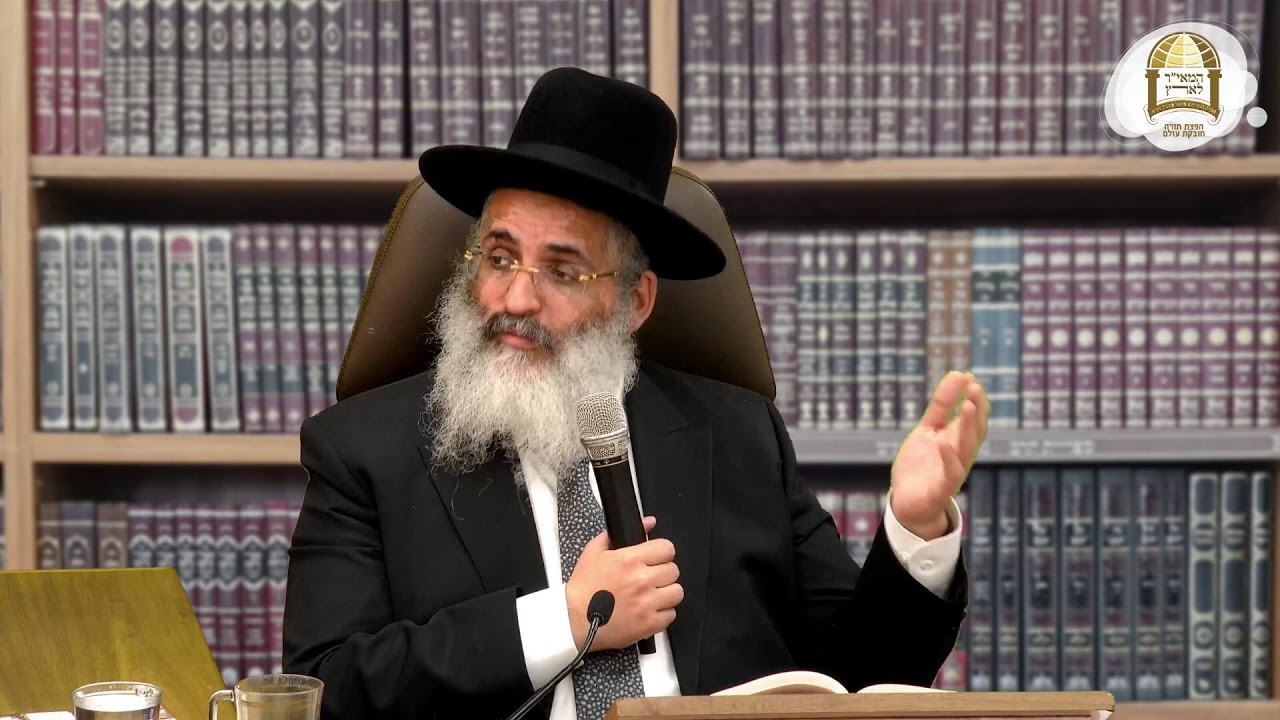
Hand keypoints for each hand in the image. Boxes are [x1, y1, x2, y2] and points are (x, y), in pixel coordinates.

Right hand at [565, 516, 682, 652]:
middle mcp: (642, 580)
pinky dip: (662, 613)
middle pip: (673, 570)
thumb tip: (649, 522)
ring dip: (666, 592)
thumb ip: (619, 533)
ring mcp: (647, 604)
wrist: (573, 619)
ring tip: (652, 594)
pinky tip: (649, 610)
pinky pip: (671, 615)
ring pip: (677, 592)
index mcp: (630, 559)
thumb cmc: (583, 586)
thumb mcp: (595, 551)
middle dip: (663, 572)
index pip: (667, 548)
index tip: (656, 558)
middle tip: (650, 577)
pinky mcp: (649, 624)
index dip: (662, 552)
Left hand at [890, 371, 990, 539]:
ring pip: (967, 448)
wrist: (908, 503)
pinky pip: (950, 474)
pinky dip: (949, 459)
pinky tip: (943, 443)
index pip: (973, 417)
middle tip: (975, 386)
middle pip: (974, 430)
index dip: (973, 398)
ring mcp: (953, 471)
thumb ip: (942, 406)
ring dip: (970, 427)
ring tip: (969, 405)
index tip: (969, 377)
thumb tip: (958, 374)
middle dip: (977, 409)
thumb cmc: (922, 465)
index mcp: (958, 439)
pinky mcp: (942, 489)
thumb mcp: (928, 430)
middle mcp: (960, 454)